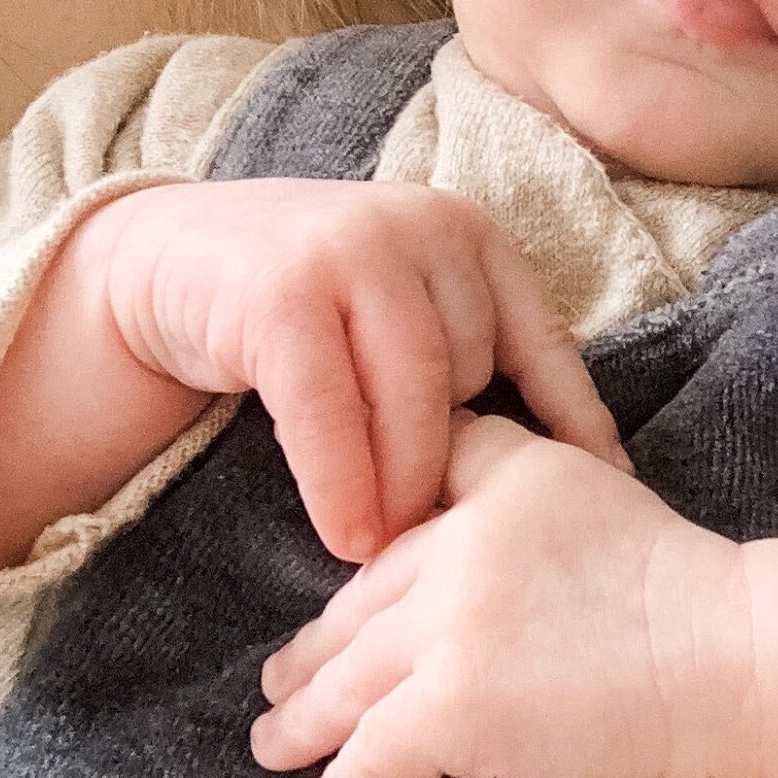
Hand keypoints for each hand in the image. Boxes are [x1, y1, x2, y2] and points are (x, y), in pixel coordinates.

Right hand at [74, 179, 626, 561]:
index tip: (608, 490)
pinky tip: (346, 536)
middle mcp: (422, 227)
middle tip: (447, 543)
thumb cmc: (307, 304)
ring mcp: (352, 250)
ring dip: (406, 482)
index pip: (543, 339)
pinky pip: (331, 411)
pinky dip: (342, 483)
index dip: (575, 421)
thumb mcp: (400, 310)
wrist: (169, 258)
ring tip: (394, 550)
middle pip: (472, 373)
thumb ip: (461, 355)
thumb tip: (561, 462)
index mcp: (469, 233)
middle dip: (460, 465)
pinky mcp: (282, 294)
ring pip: (414, 392)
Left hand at [251, 412, 755, 777]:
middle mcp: (461, 539)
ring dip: (305, 720)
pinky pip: (371, 754)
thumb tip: (472, 568)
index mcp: (505, 478)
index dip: (369, 562)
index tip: (339, 592)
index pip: (412, 511)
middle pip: (364, 600)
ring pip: (349, 678)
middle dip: (317, 648)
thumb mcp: (603, 495)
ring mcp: (449, 623)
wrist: (732, 650)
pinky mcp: (450, 704)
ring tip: (277, 743)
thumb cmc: (688, 594)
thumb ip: (529, 503)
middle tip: (281, 677)